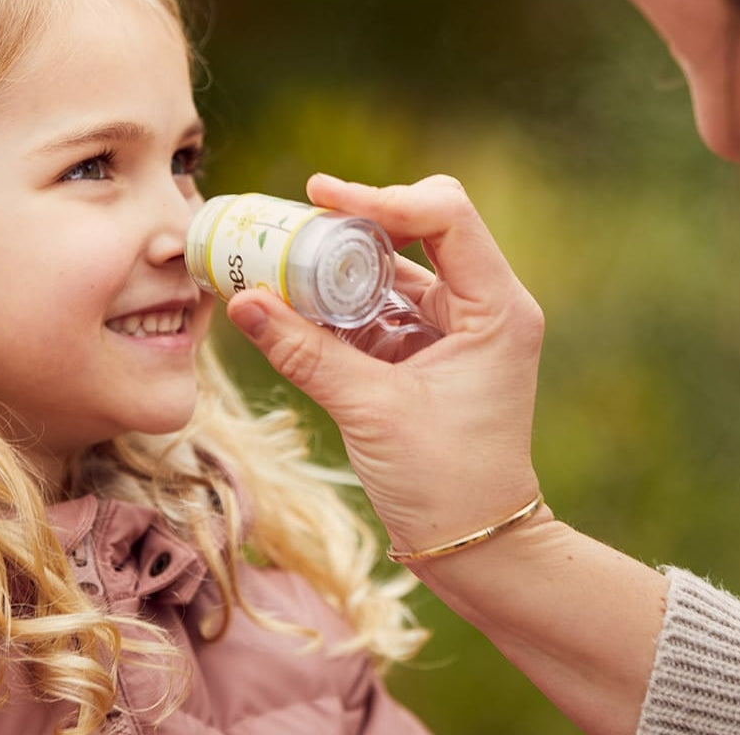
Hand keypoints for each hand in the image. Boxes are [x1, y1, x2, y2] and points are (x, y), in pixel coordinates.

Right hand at [226, 173, 544, 554]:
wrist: (476, 543)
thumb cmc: (445, 483)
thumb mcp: (370, 410)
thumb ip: (306, 351)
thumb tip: (241, 301)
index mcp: (497, 308)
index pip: (447, 217)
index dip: (382, 196)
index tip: (319, 196)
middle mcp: (487, 305)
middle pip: (425, 229)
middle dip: (359, 222)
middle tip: (296, 220)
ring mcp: (462, 325)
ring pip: (401, 267)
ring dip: (345, 263)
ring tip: (284, 257)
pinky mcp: (436, 347)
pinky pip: (389, 305)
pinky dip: (347, 301)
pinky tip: (302, 301)